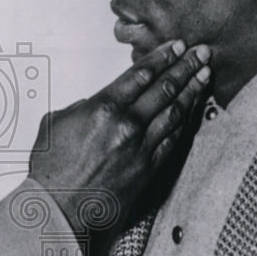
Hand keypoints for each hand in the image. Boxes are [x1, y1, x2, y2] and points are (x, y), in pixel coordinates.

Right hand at [27, 39, 209, 235]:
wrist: (59, 209)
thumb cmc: (51, 170)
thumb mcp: (55, 124)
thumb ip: (78, 108)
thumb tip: (91, 105)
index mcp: (102, 107)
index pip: (141, 74)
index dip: (162, 57)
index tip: (177, 47)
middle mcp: (126, 124)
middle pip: (164, 88)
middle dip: (185, 66)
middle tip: (201, 52)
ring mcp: (141, 147)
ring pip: (175, 111)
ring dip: (193, 89)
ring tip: (205, 74)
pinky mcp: (149, 168)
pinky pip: (174, 138)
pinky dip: (186, 120)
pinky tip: (194, 109)